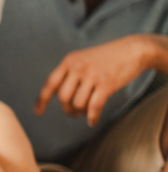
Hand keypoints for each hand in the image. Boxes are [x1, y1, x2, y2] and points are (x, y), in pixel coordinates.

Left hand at [34, 35, 149, 126]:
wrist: (133, 49)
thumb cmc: (106, 58)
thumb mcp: (82, 59)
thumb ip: (69, 74)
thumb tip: (57, 97)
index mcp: (69, 61)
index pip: (50, 83)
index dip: (41, 100)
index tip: (37, 112)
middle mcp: (78, 67)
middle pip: (63, 98)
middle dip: (67, 109)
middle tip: (74, 112)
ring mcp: (92, 75)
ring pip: (78, 104)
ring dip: (80, 112)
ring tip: (85, 112)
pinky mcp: (107, 83)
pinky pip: (93, 107)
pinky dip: (92, 117)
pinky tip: (92, 121)